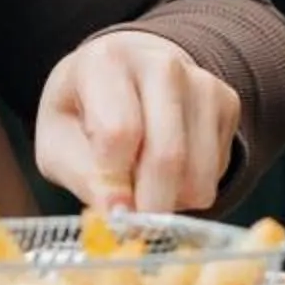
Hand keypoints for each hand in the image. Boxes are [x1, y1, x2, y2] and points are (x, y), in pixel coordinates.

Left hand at [33, 30, 238, 212]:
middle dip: (150, 205)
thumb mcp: (57, 141)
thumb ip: (82, 175)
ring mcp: (200, 80)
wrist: (123, 76)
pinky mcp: (227, 101)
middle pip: (168, 155)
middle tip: (134, 223)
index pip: (119, 132)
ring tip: (143, 183)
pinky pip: (216, 173)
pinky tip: (169, 167)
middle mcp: (160, 63)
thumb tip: (118, 212)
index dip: (114, 182)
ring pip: (199, 172)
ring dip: (172, 199)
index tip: (110, 212)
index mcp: (105, 61)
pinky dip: (191, 187)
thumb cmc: (82, 112)